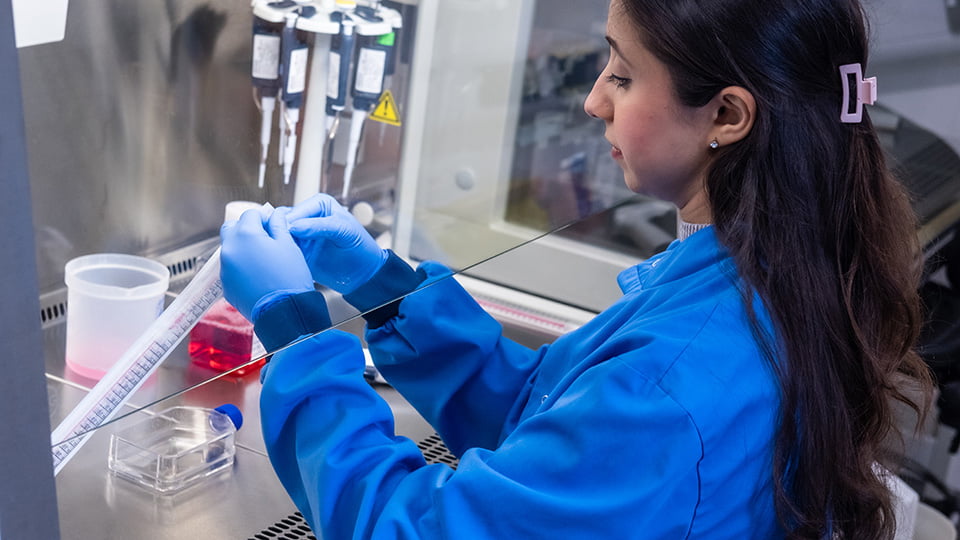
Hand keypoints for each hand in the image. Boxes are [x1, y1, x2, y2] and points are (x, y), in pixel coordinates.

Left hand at [220, 207, 314, 321]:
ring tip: (263, 262)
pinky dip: (241, 268)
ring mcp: (225, 268)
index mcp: (245, 234)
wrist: (284, 312)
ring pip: (230, 250)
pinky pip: (231, 269)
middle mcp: (230, 249)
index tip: (272, 226)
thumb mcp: (288, 245)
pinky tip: (258, 277)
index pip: (250, 214)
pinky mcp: (225, 286)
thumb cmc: (290, 277)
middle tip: (264, 240)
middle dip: (246, 229)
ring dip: (243, 249)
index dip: (263, 218)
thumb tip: (275, 214)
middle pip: (232, 228)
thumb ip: (278, 225)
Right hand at [285, 193, 387, 294]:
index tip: (287, 234)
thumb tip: (293, 227)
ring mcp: (302, 235)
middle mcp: (307, 217)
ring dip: (280, 244)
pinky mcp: (298, 251)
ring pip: (280, 236)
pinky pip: (283, 251)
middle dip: (281, 233)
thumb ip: (320, 226)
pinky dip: (282, 256)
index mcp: (319, 204)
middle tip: (280, 245)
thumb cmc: (360, 246)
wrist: (364, 273)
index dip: (290, 222)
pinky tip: (285, 262)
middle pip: (283, 222)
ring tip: (283, 255)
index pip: (297, 210)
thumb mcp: (344, 231)